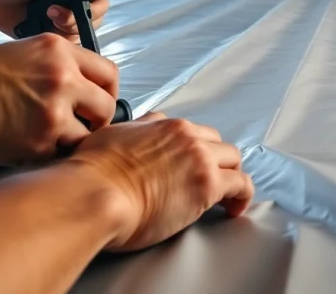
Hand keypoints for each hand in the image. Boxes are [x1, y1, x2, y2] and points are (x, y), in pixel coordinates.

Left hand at [0, 0, 108, 40]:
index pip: (100, 3)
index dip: (95, 8)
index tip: (78, 6)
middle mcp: (74, 8)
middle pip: (93, 22)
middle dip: (75, 21)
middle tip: (52, 13)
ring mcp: (62, 25)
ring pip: (78, 36)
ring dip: (62, 30)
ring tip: (43, 17)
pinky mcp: (50, 38)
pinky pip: (61, 47)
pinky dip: (54, 42)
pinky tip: (39, 30)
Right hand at [0, 33, 118, 165]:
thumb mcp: (32, 51)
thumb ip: (65, 66)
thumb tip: (90, 89)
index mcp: (62, 52)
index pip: (109, 73)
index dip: (107, 92)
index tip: (99, 102)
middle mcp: (63, 78)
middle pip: (106, 107)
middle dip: (97, 120)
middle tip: (83, 125)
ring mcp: (53, 111)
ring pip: (88, 135)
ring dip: (74, 140)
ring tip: (54, 138)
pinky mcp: (40, 140)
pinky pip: (62, 152)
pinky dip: (52, 153)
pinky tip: (36, 146)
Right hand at [67, 113, 254, 252]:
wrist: (95, 194)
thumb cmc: (92, 175)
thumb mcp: (110, 137)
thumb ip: (131, 131)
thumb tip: (136, 130)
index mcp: (163, 126)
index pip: (190, 131)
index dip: (194, 149)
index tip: (192, 163)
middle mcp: (185, 136)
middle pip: (215, 142)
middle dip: (216, 160)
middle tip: (212, 178)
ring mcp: (200, 158)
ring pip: (232, 158)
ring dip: (231, 175)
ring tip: (228, 195)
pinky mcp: (209, 184)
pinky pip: (241, 184)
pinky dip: (242, 195)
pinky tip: (235, 208)